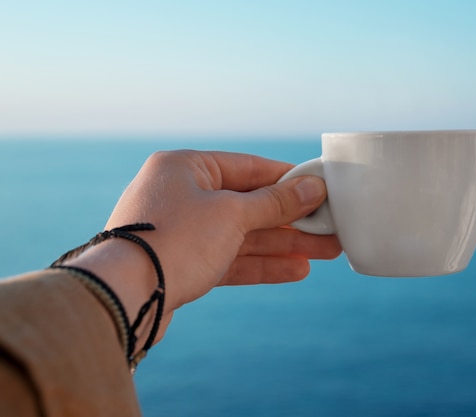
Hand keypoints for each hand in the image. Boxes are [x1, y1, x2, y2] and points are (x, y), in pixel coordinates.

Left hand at [66, 150, 340, 344]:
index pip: (249, 168)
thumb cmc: (175, 241)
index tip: (322, 187)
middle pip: (249, 204)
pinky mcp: (183, 263)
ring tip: (325, 252)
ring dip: (283, 244)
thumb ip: (275, 202)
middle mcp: (182, 195)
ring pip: (242, 235)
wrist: (122, 297)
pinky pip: (229, 258)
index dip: (289, 179)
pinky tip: (296, 269)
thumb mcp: (232, 214)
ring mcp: (182, 231)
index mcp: (186, 167)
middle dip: (292, 219)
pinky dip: (261, 264)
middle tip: (331, 228)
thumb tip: (313, 187)